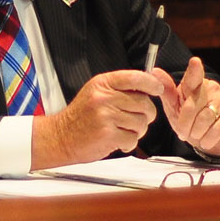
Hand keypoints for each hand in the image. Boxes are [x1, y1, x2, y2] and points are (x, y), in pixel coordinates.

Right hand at [31, 70, 163, 169]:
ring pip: (141, 123)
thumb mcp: (96, 92)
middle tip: (137, 118)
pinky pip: (133, 139)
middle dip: (146, 114)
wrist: (62, 136)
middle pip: (143, 103)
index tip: (157, 89)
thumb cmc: (82, 116)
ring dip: (137, 130)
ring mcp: (105, 115)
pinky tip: (117, 140)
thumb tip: (148, 86)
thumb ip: (119, 88)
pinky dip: (128, 143)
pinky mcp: (107, 134)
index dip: (151, 83)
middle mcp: (103, 97)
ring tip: (123, 130)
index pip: (134, 77)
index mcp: (102, 83)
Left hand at [152, 57, 219, 157]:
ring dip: (196, 133)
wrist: (209, 138)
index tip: (195, 62)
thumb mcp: (174, 106)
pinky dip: (209, 138)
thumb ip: (166, 91)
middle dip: (184, 124)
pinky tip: (206, 140)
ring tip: (194, 135)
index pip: (193, 76)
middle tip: (183, 132)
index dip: (194, 70)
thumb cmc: (188, 118)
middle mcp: (210, 88)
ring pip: (205, 118)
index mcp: (193, 84)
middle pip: (192, 106)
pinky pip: (219, 128)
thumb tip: (154, 71)